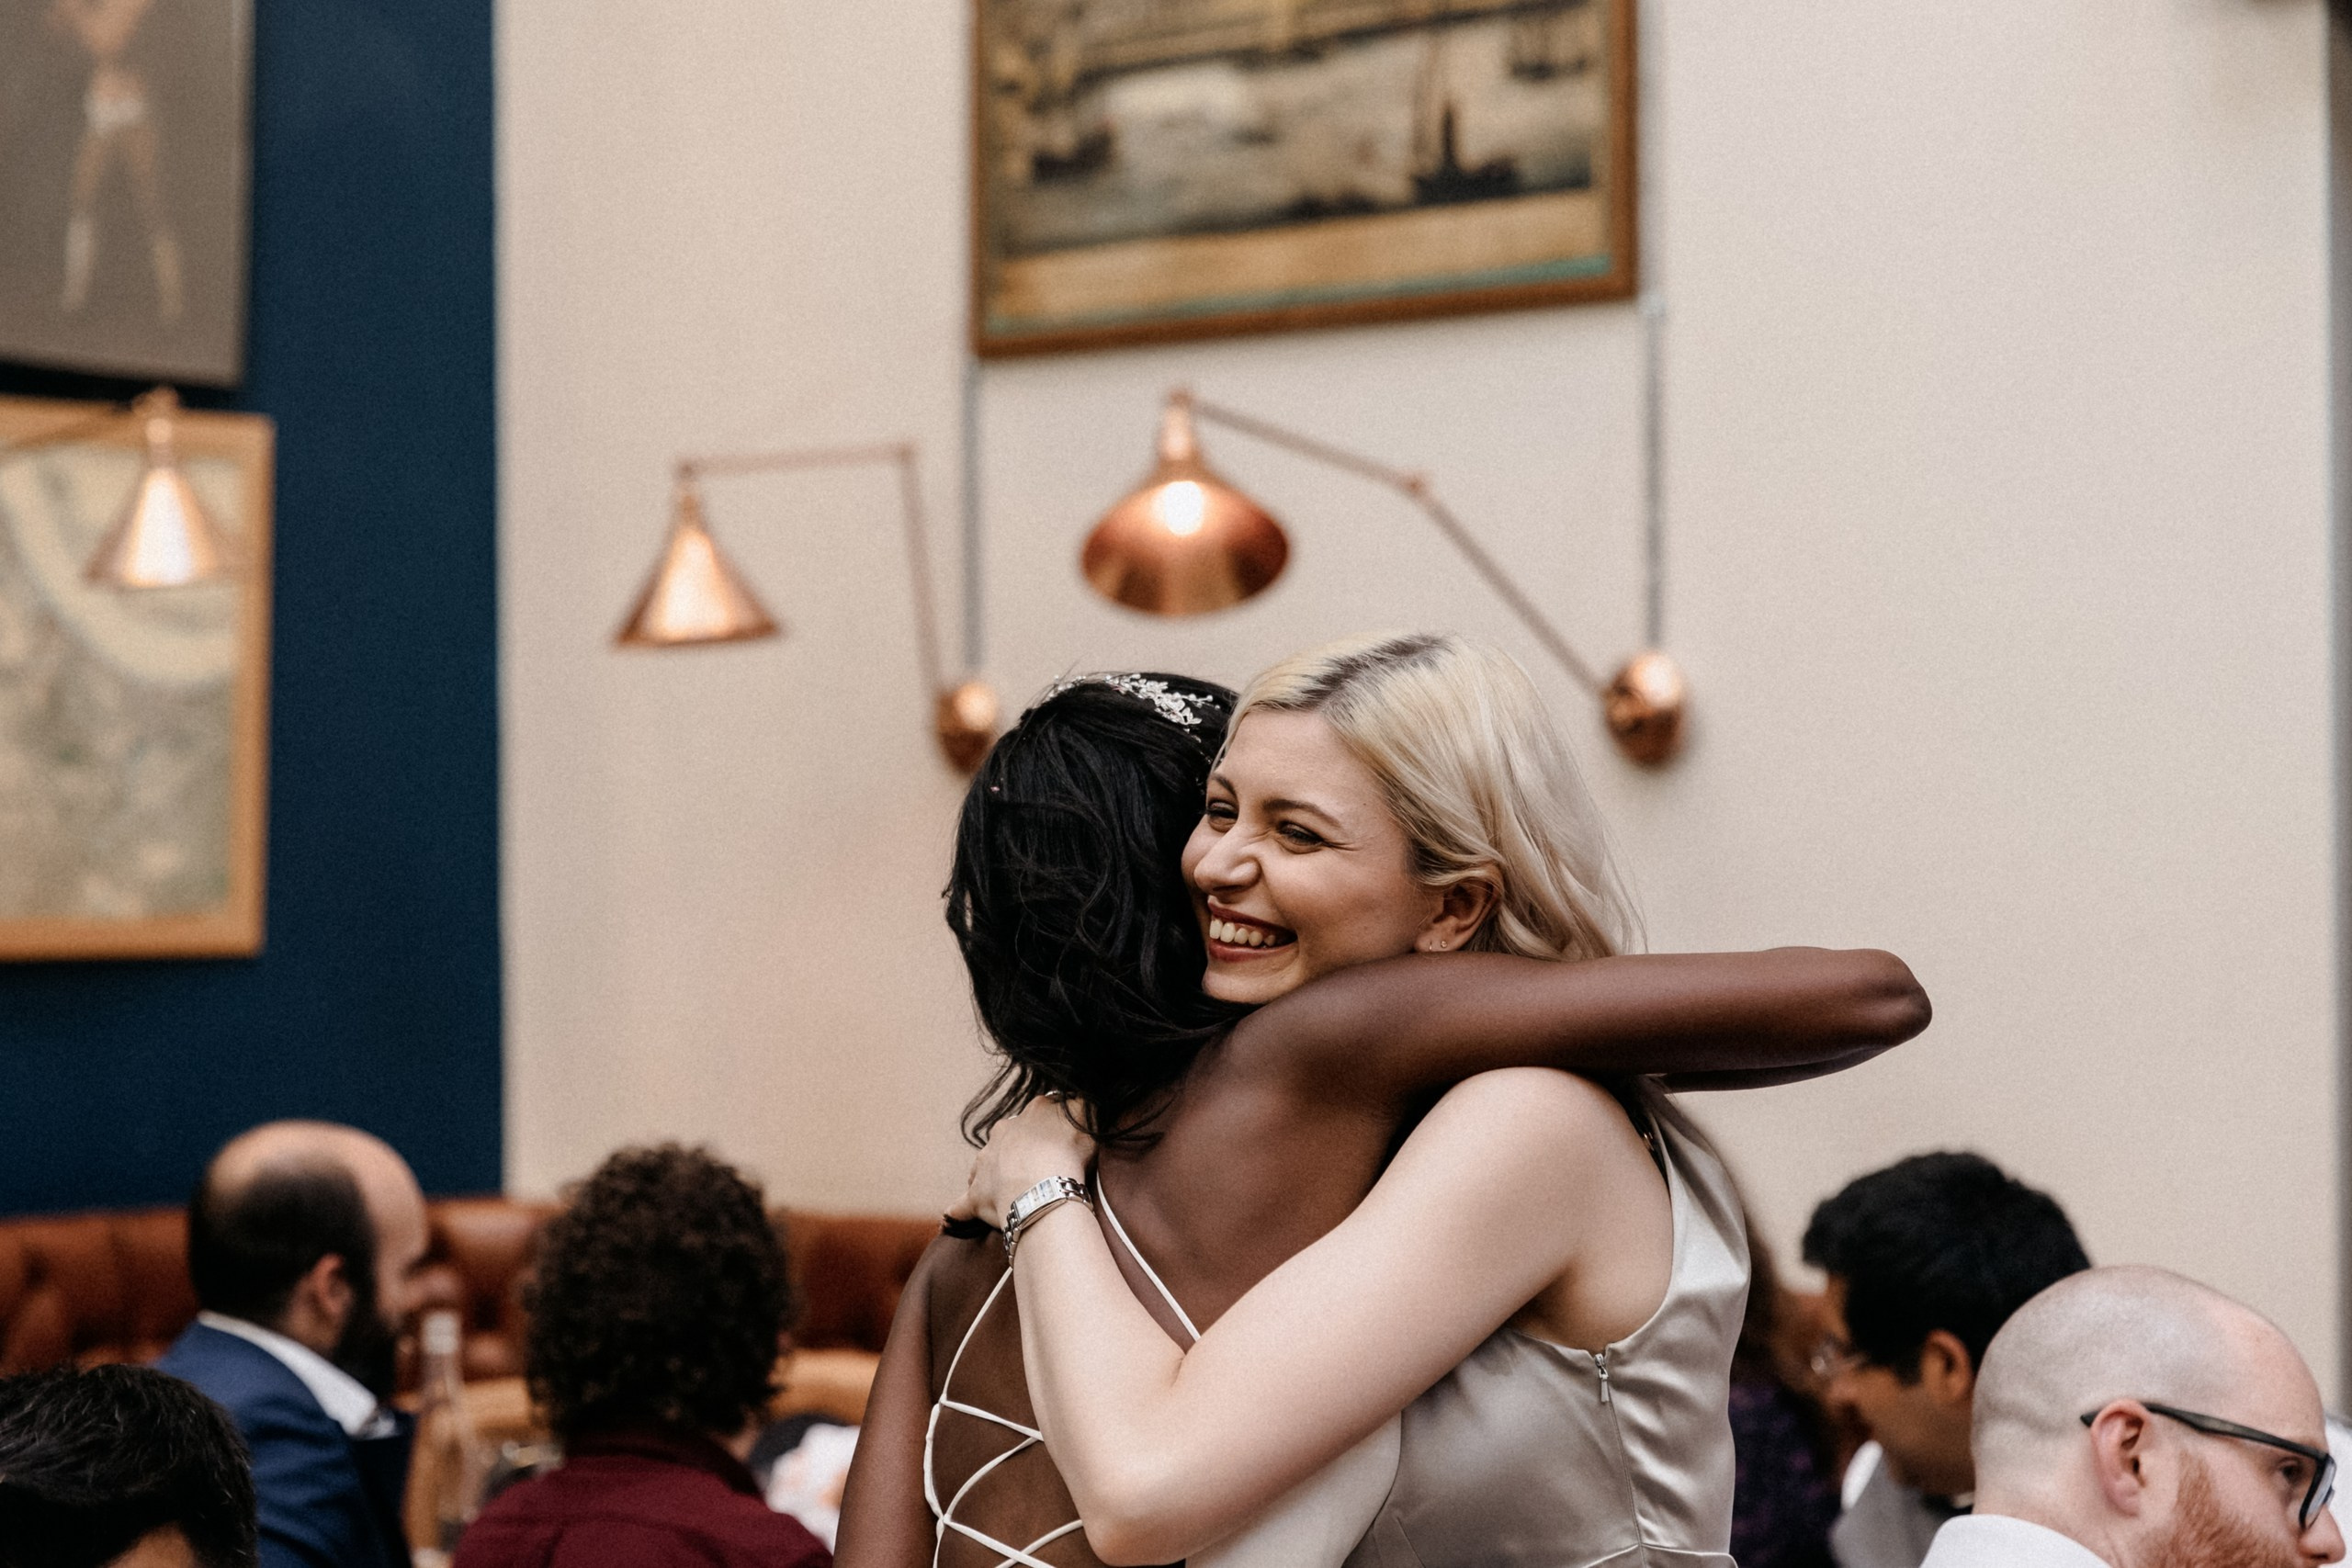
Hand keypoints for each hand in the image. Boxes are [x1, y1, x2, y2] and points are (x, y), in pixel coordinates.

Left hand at [947, 1095, 1094, 1230]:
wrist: (1044, 1185)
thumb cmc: (1068, 1151)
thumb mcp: (1085, 1115)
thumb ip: (1083, 1103)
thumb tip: (1082, 1099)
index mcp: (1028, 1116)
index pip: (1037, 1115)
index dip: (1048, 1129)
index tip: (1058, 1141)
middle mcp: (1001, 1135)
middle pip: (1007, 1139)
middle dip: (1017, 1150)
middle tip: (1036, 1168)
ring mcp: (985, 1165)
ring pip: (985, 1167)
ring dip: (993, 1176)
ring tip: (1007, 1191)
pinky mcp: (977, 1195)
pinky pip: (964, 1205)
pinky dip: (960, 1210)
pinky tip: (954, 1217)